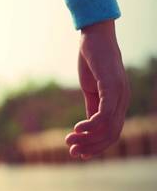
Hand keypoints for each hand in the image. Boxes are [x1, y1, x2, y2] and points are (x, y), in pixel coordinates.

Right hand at [64, 19, 130, 158]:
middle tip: (71, 152)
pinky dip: (91, 125)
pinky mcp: (111, 87)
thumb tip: (88, 126)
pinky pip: (104, 114)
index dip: (96, 147)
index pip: (112, 133)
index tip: (78, 154)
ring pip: (108, 128)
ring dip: (88, 139)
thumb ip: (92, 105)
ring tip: (68, 141)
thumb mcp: (91, 88)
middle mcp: (122, 101)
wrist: (95, 37)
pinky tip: (77, 128)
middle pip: (111, 135)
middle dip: (91, 147)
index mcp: (118, 103)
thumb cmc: (93, 60)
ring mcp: (119, 95)